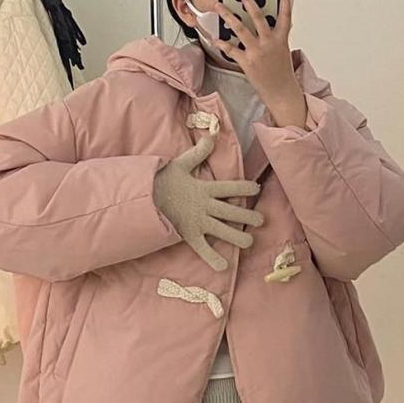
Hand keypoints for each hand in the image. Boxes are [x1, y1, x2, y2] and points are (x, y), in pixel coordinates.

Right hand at [152, 132, 264, 270]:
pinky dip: (213, 259)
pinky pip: (203, 249)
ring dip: (238, 237)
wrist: (141, 198)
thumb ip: (198, 152)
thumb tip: (212, 135)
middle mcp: (205, 206)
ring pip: (223, 231)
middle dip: (248, 216)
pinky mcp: (188, 235)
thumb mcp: (180, 164)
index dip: (245, 187)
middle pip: (232, 211)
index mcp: (204, 188)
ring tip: (250, 242)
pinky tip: (224, 267)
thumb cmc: (160, 181)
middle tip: (262, 220)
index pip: (230, 187)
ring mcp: (198, 222)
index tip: (257, 188)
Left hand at [212, 0, 306, 128]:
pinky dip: (222, 44)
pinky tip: (214, 38)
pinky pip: (232, 50)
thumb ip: (274, 34)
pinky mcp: (247, 63)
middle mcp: (269, 42)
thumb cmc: (281, 71)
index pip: (285, 13)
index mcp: (281, 37)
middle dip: (247, 0)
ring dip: (228, 16)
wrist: (281, 91)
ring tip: (218, 6)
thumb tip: (267, 22)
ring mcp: (258, 52)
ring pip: (241, 29)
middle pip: (258, 16)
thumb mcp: (282, 49)